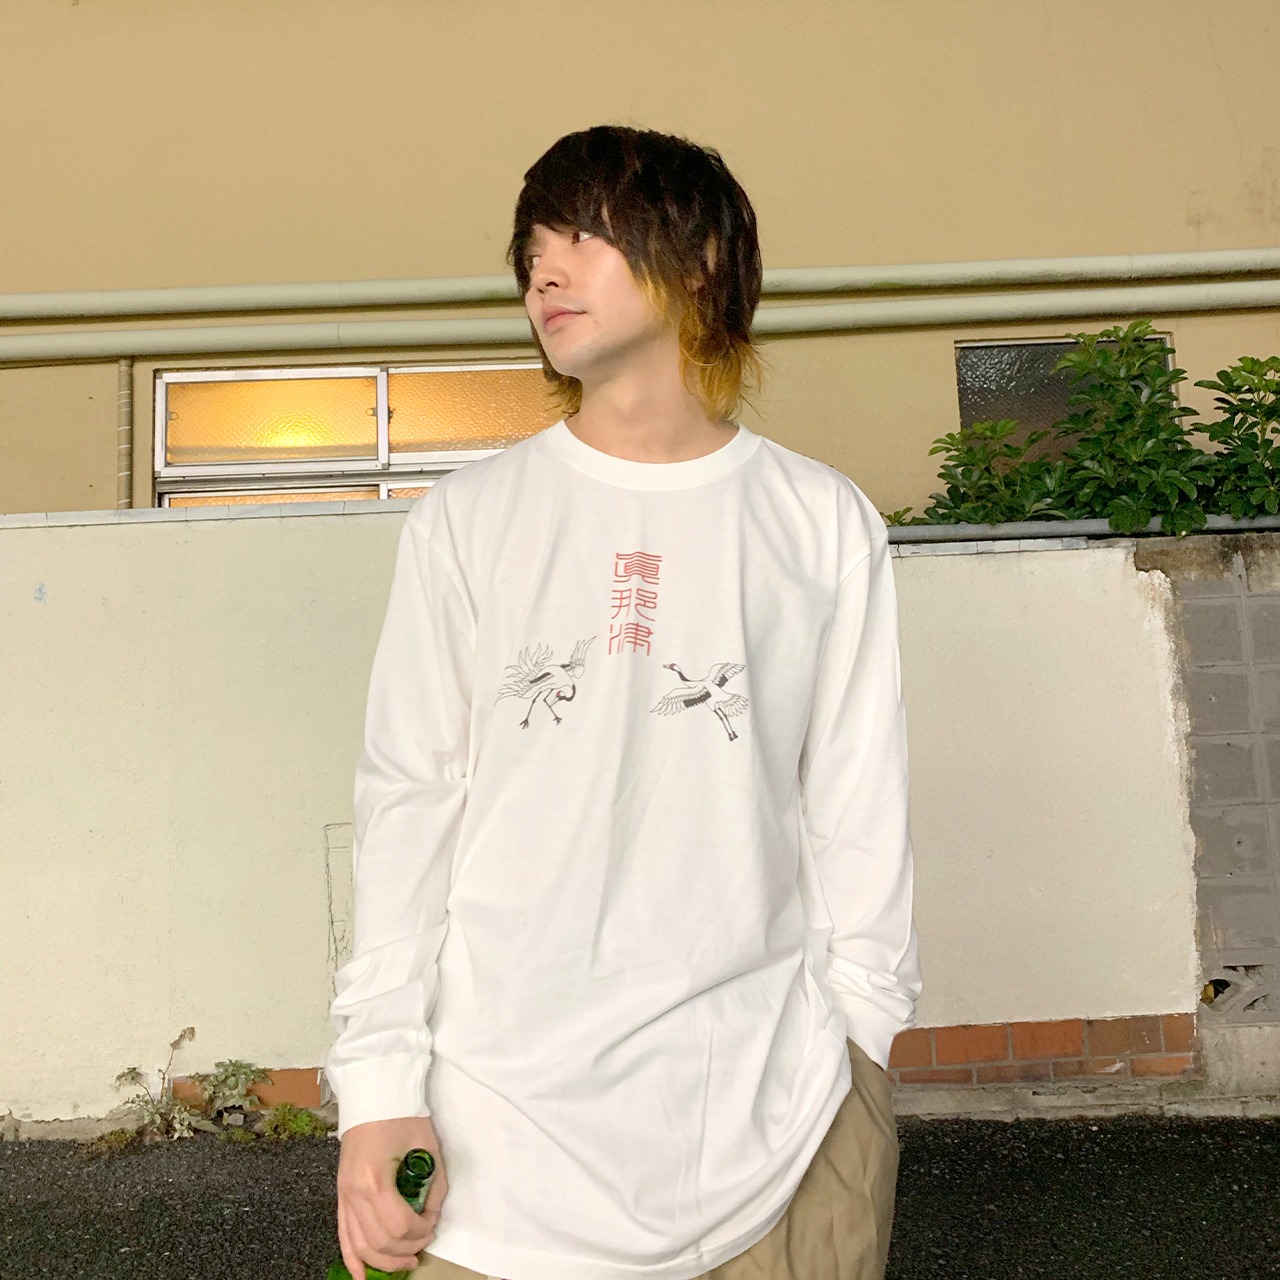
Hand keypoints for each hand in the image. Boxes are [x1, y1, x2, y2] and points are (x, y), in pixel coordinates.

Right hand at [336, 1115, 448, 1279]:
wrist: (374, 1095)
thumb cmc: (403, 1117)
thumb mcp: (428, 1149)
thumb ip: (435, 1187)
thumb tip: (432, 1214)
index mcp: (376, 1180)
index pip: (400, 1225)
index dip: (421, 1231)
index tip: (433, 1221)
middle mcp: (354, 1193)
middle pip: (380, 1241)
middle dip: (406, 1249)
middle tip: (424, 1241)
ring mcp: (343, 1195)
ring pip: (360, 1246)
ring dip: (384, 1261)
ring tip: (405, 1261)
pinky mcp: (340, 1194)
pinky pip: (343, 1236)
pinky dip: (352, 1260)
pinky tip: (362, 1276)